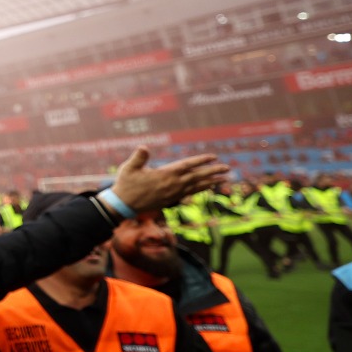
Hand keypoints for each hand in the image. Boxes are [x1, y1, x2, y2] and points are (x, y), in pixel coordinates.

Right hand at [110, 147, 231, 213]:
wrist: (124, 204)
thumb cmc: (126, 184)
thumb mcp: (129, 168)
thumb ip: (138, 157)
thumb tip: (144, 147)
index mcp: (165, 175)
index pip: (187, 166)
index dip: (201, 161)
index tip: (213, 157)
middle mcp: (173, 185)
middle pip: (197, 176)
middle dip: (213, 172)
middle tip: (227, 168)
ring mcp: (173, 193)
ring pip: (197, 186)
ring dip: (211, 182)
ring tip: (224, 178)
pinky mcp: (172, 199)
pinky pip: (191, 193)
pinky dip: (201, 189)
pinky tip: (208, 187)